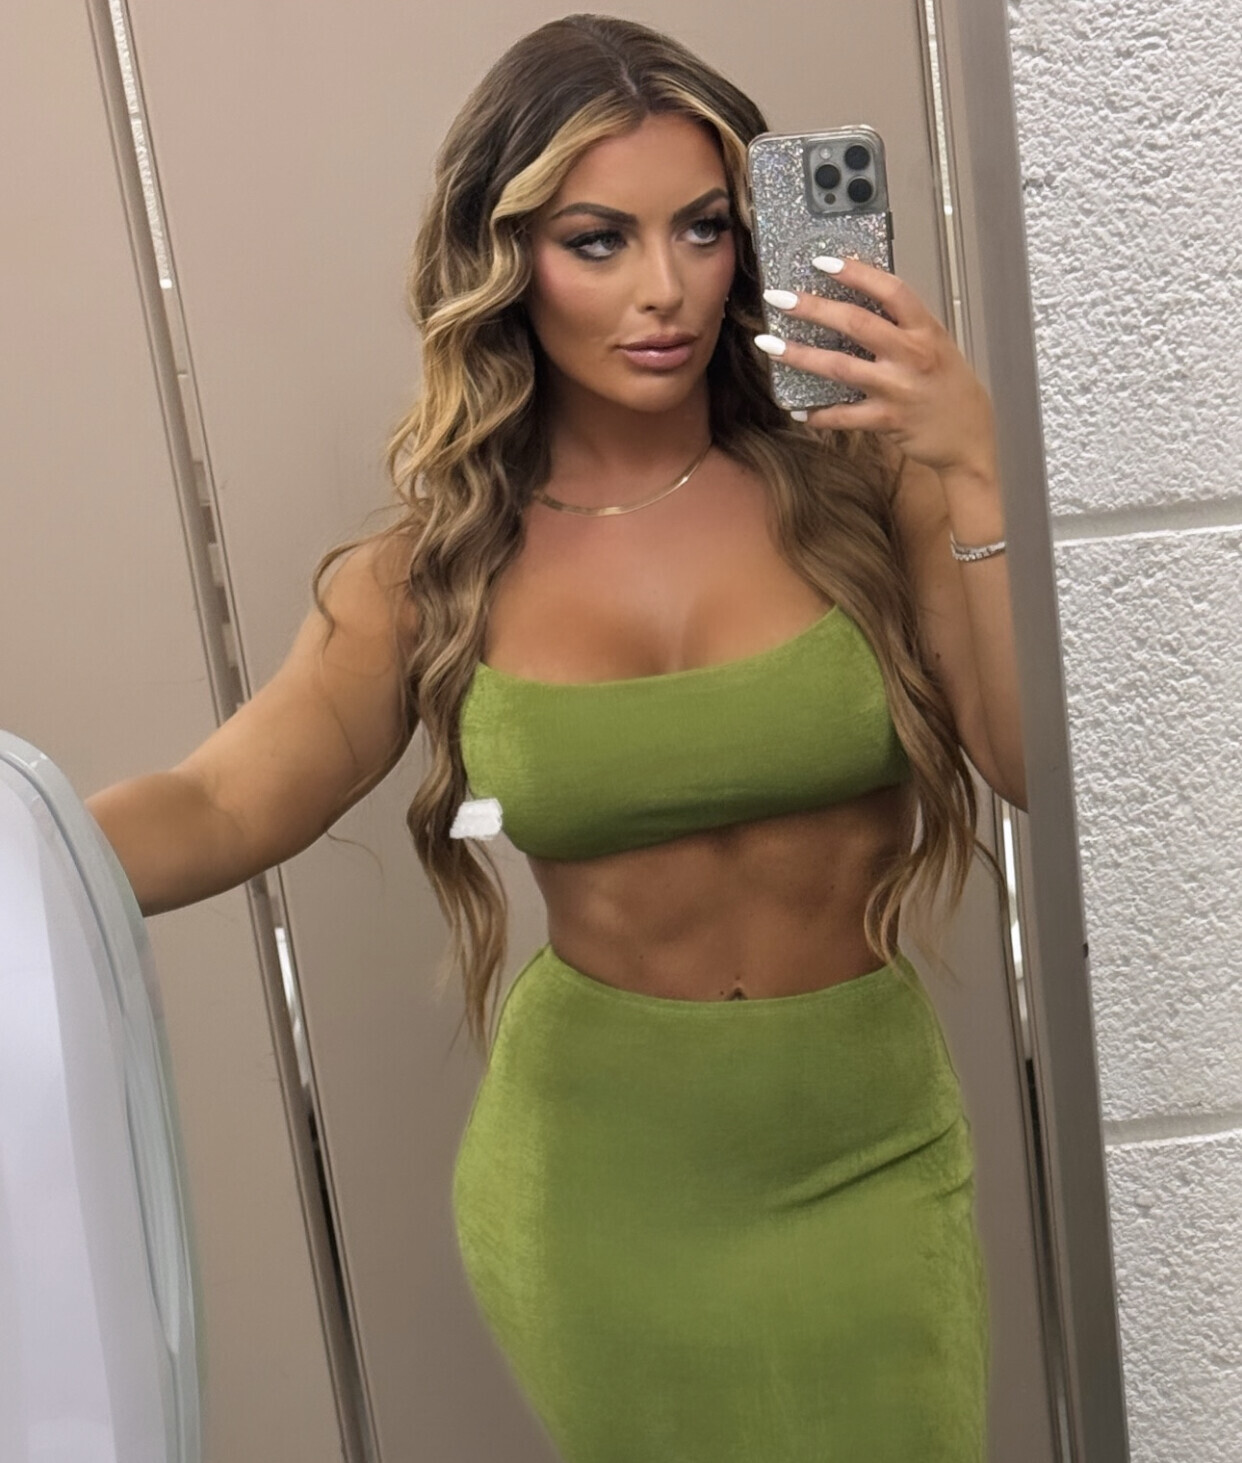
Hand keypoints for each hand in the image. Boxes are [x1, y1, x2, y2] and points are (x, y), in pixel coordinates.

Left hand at [754, 257, 996, 476]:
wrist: (970, 437)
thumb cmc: (949, 387)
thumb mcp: (935, 346)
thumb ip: (902, 326)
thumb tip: (857, 303)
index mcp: (926, 330)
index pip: (890, 290)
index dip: (856, 273)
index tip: (824, 261)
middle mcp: (912, 355)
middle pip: (856, 322)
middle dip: (813, 308)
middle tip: (780, 298)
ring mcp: (898, 388)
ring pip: (840, 367)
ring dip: (800, 355)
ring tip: (770, 344)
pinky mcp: (888, 420)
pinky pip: (844, 415)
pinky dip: (819, 413)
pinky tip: (799, 409)